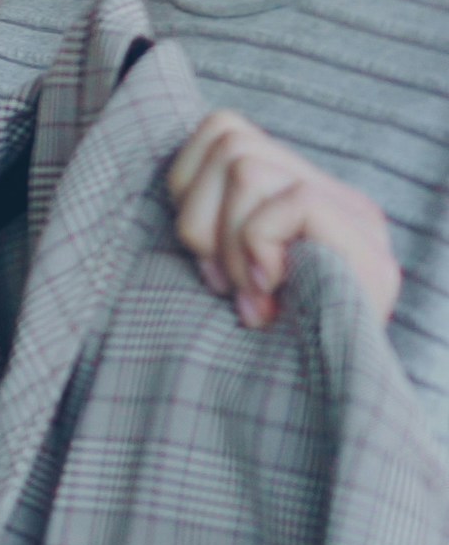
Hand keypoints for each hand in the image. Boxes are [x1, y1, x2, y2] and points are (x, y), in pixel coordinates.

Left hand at [168, 109, 400, 330]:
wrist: (301, 416)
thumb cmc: (245, 349)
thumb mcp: (212, 272)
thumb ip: (205, 224)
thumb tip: (176, 191)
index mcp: (293, 194)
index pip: (222, 128)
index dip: (187, 186)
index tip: (201, 256)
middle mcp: (333, 196)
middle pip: (228, 139)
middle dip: (200, 218)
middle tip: (222, 283)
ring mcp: (356, 220)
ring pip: (248, 165)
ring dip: (227, 240)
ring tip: (247, 294)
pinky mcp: (368, 250)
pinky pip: (290, 203)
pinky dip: (259, 249)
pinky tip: (269, 297)